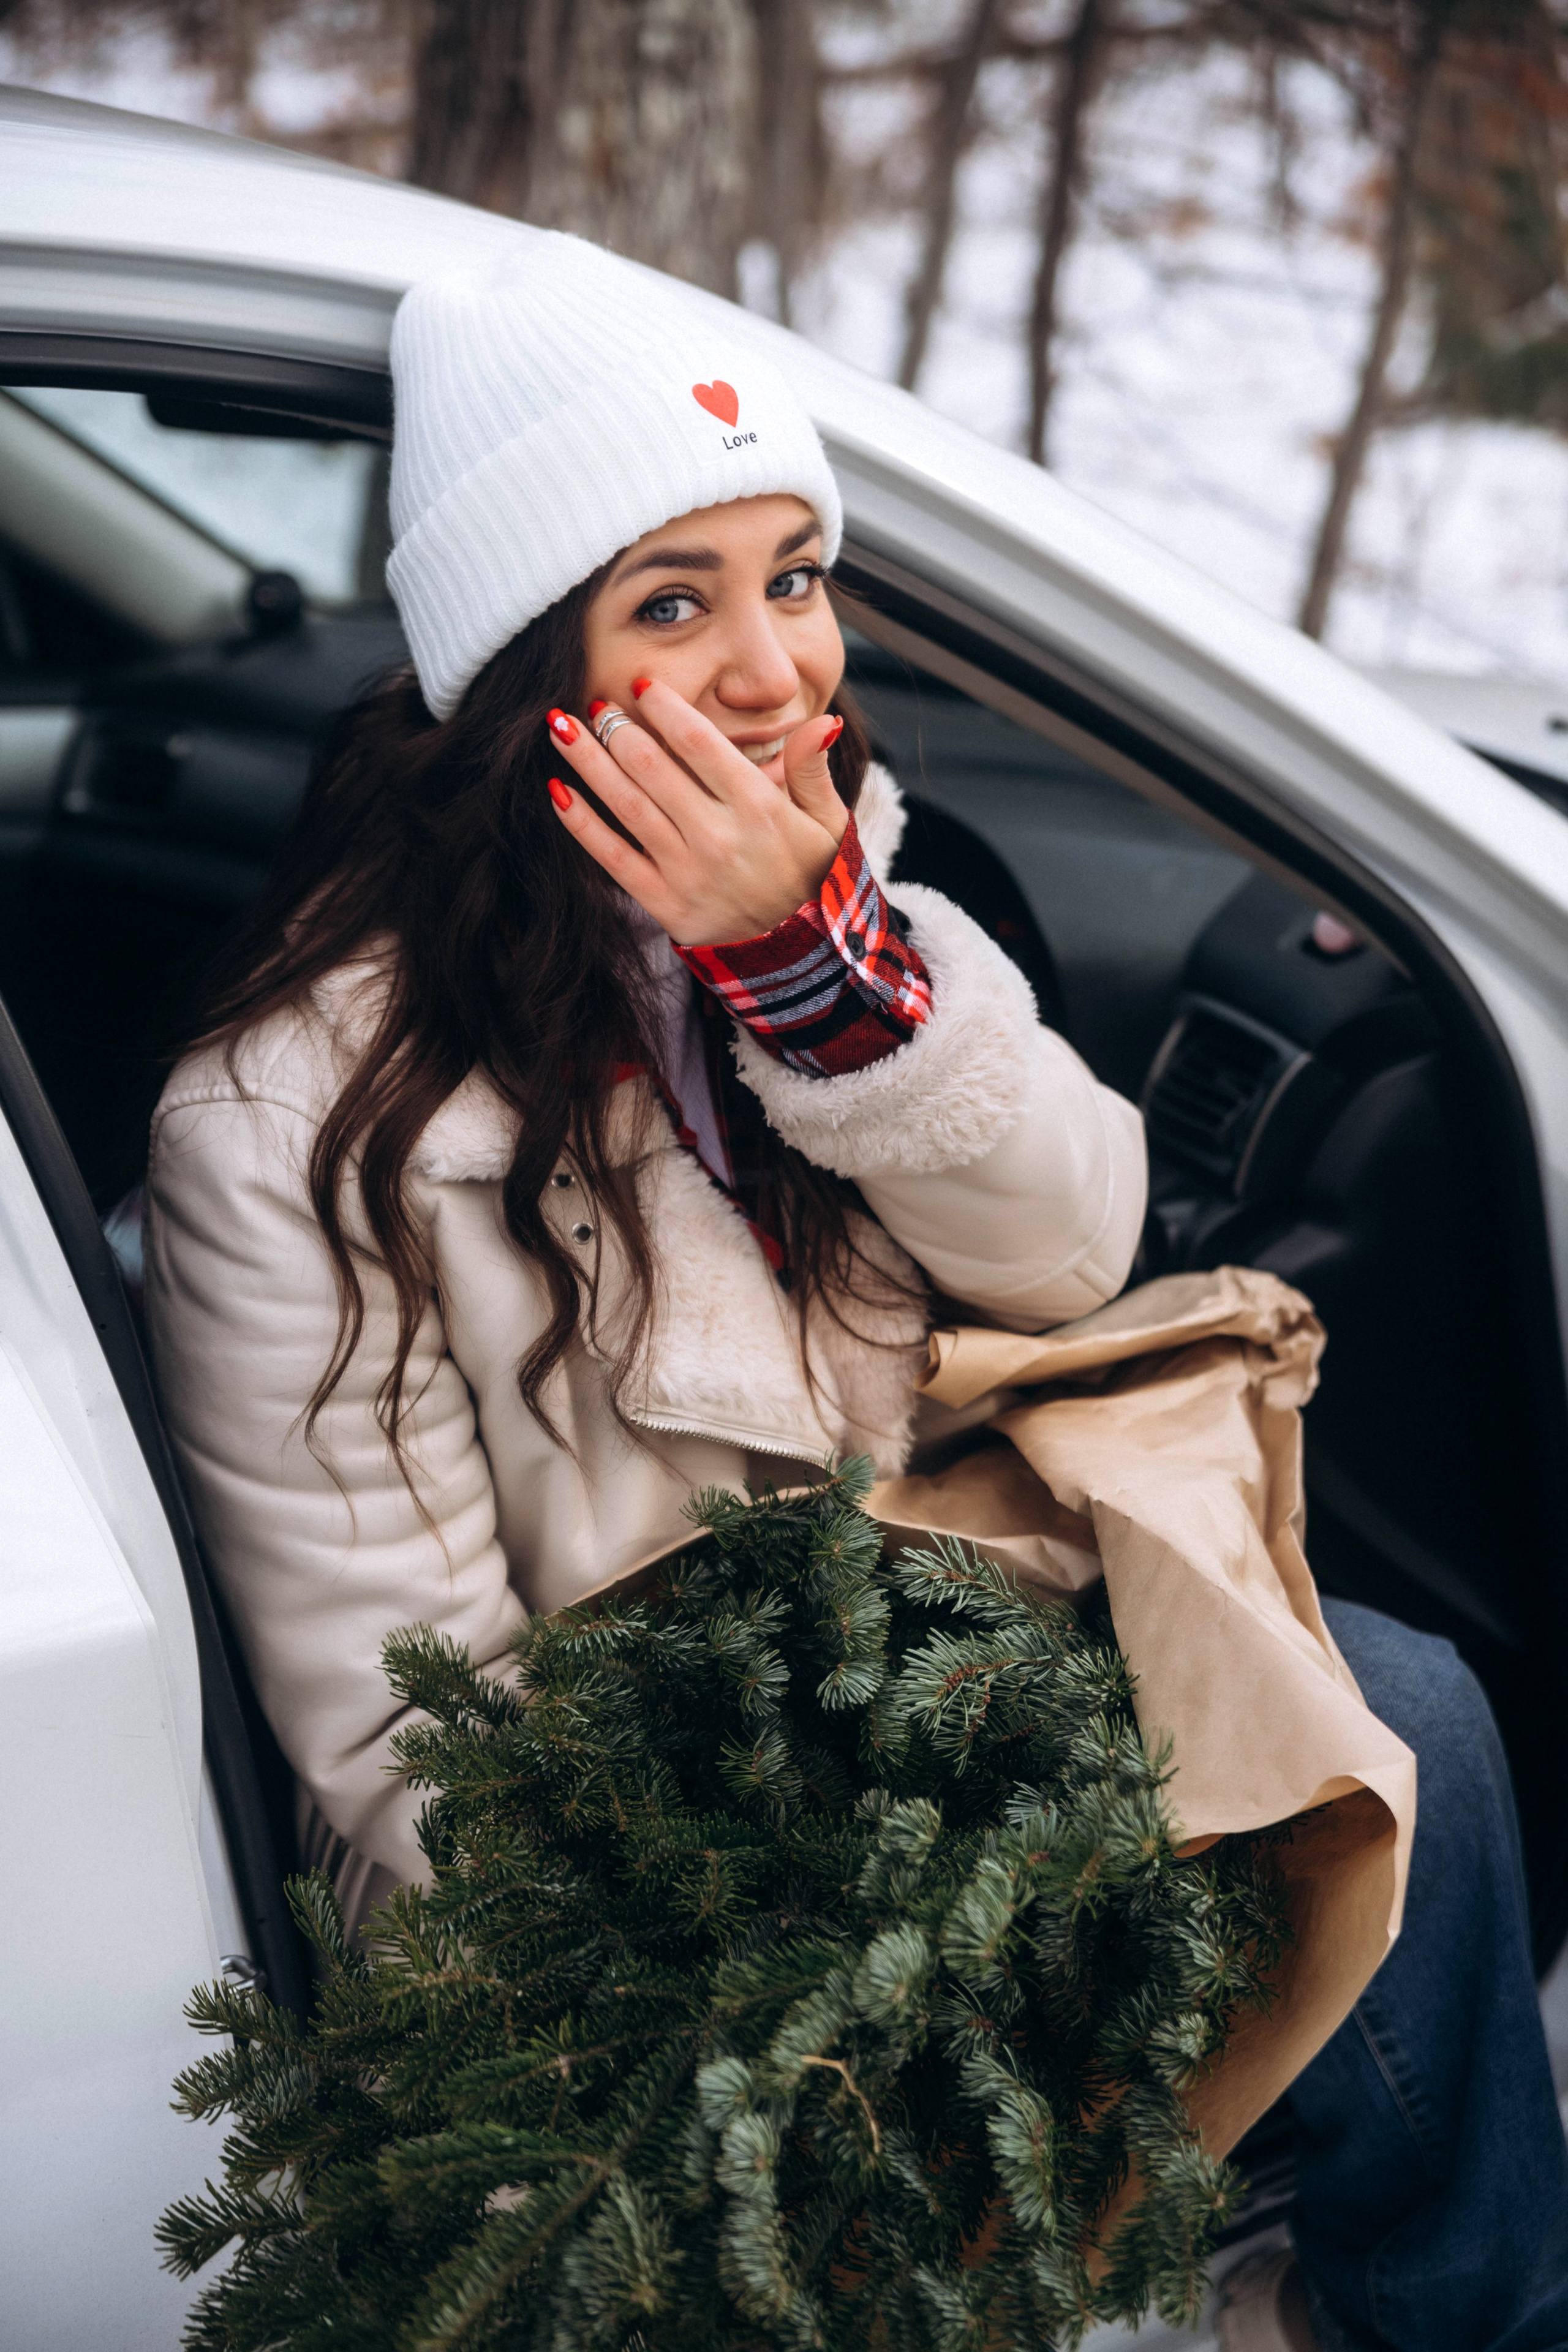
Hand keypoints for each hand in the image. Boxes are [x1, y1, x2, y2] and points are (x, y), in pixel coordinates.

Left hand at [544, 680, 848, 945]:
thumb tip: (820, 720)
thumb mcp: (828, 821)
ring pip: (626, 804)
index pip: (700, 742)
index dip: (664, 707)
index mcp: (758, 806)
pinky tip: (557, 791)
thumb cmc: (811, 872)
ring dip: (587, 761)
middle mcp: (718, 836)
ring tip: (559, 728)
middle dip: (616, 728)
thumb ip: (812, 768)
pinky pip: (613, 858)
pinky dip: (581, 824)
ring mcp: (688, 872)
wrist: (802, 950)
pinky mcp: (665, 903)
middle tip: (597, 705)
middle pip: (652, 767)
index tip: (640, 685)